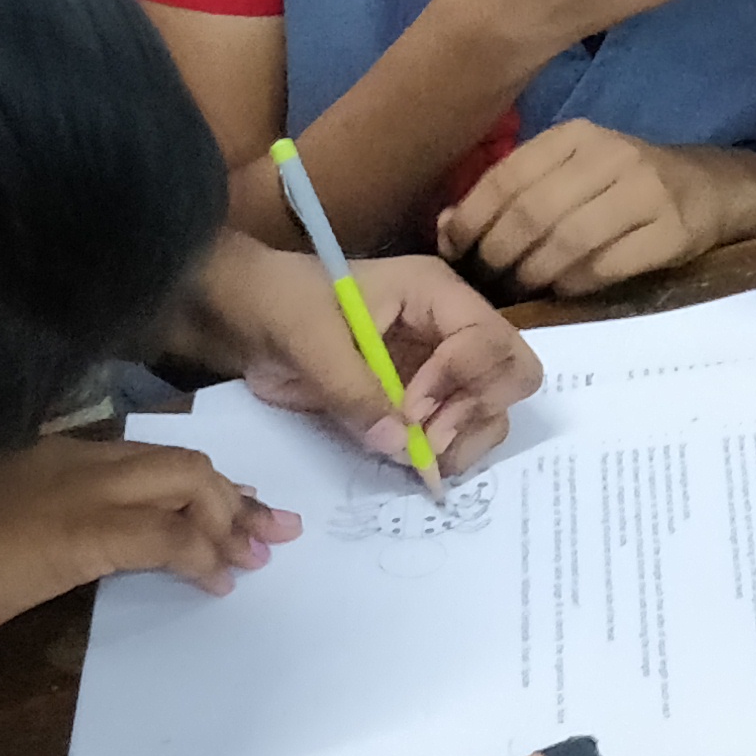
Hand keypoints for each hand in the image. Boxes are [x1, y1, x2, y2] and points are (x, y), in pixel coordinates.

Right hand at [0, 434, 299, 652]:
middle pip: (181, 462)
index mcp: (54, 452)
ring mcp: (85, 492)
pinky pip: (168, 537)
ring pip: (187, 486)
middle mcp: (78, 459)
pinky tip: (217, 582)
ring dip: (229, 524)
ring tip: (257, 557)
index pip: (146, 454)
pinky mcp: (87, 532)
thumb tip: (56, 545)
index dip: (195, 481)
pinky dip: (201, 557)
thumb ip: (32, 520)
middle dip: (233, 497)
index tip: (230, 504)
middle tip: (272, 530)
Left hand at [211, 238, 532, 470]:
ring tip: (418, 456)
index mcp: (435, 294)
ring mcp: (440, 367)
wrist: (243, 318)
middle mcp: (451, 330)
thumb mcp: (310, 341)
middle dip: (478, 411)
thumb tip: (402, 447)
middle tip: (427, 438)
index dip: (458, 380)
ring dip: (466, 440)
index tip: (409, 408)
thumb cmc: (278, 307)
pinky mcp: (421, 401)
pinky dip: (448, 453)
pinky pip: (460, 432)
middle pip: (512, 375)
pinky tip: (413, 461)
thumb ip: (354, 392)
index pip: (490, 339)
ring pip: (493, 410)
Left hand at [439, 120, 755, 296]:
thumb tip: (445, 228)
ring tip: (520, 291)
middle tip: (486, 282)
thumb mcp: (572, 173)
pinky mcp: (672, 231)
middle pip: (533, 211)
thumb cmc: (628, 185)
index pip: (507, 176)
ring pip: (567, 240)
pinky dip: (575, 284)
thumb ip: (515, 193)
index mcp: (576, 136)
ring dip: (533, 275)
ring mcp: (645, 191)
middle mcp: (610, 155)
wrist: (719, 190)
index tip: (453, 253)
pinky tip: (563, 292)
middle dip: (498, 254)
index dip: (471, 219)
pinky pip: (606, 266)